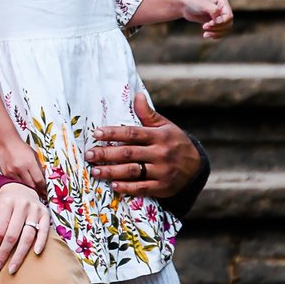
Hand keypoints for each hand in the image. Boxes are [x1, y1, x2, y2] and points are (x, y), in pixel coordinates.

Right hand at [0, 142, 47, 193]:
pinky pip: (15, 184)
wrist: (6, 143)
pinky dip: (20, 186)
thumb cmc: (21, 148)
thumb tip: (44, 179)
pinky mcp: (5, 174)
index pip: (39, 180)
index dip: (43, 187)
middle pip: (31, 186)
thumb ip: (39, 167)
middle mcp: (20, 168)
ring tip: (33, 190)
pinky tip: (23, 185)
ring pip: (22, 187)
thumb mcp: (34, 155)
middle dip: (37, 191)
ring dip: (28, 190)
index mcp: (29, 162)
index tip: (46, 191)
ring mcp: (12, 172)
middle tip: (41, 194)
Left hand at [0, 179, 51, 268]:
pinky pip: (45, 230)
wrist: (22, 191)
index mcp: (6, 203)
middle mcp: (22, 205)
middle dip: (4, 253)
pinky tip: (36, 253)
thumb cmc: (4, 206)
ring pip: (28, 235)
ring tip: (13, 267)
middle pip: (12, 235)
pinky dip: (41, 242)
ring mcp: (35, 209)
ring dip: (20, 254)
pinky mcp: (46, 214)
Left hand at [88, 90, 202, 202]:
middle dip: (107, 154)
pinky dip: (127, 187)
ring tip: (95, 171)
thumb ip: (148, 114)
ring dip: (112, 172)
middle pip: (129, 153)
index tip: (97, 133)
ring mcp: (162, 171)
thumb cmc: (175, 143)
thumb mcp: (165, 126)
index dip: (114, 133)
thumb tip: (137, 95)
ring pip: (133, 171)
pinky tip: (113, 185)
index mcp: (159, 136)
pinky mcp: (163, 187)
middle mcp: (161, 153)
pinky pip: (142, 188)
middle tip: (89, 155)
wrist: (196, 167)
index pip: (133, 133)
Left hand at [181, 0, 232, 39]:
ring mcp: (219, 16)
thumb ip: (213, 11)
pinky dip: (214, 35)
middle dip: (217, 28)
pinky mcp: (214, 22)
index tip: (210, 23)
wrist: (184, 5)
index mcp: (223, 2)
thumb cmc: (193, 2)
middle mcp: (223, 9)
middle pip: (228, 24)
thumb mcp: (203, 5)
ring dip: (216, 33)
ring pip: (225, 29)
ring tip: (205, 33)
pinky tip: (205, 35)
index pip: (229, 16)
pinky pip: (220, 32)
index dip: (221, 22)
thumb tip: (220, 21)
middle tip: (204, 27)